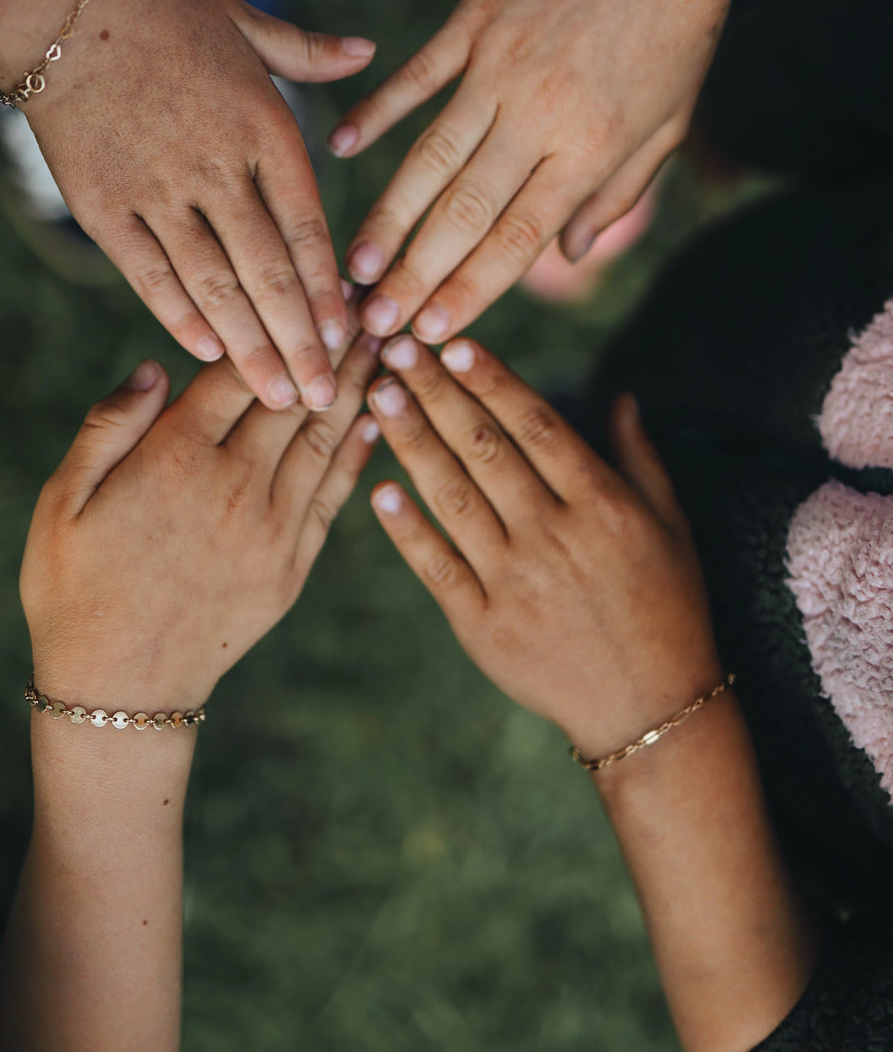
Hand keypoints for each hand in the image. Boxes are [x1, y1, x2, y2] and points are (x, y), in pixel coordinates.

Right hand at [20, 328, 380, 712]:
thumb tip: (155, 365)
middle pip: (298, 392)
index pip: (239, 369)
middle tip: (374, 290)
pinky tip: (379, 412)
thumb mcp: (64, 500)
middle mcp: (235, 485)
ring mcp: (272, 528)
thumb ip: (109, 426)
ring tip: (390, 334)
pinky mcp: (292, 566)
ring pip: (328, 436)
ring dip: (362, 381)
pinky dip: (360, 449)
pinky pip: (335, 494)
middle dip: (336, 337)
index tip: (313, 279)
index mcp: (176, 458)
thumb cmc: (75, 587)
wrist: (119, 689)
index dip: (278, 318)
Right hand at [26, 0, 375, 408]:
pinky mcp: (104, 207)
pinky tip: (205, 353)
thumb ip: (308, 51)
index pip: (307, 225)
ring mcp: (158, 192)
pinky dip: (177, 315)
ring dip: (247, 346)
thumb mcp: (244, 18)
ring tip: (275, 396)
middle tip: (323, 398)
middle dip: (299, 341)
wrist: (58, 5)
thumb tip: (367, 50)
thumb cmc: (159, 10)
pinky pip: (148, 274)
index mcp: (263, 127)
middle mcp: (216, 168)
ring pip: (213, 284)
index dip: (330, 287)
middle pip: (268, 270)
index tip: (353, 338)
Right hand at [330, 0, 735, 343]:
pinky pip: (415, 77)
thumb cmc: (676, 32)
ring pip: (429, 157)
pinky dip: (375, 113)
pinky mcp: (474, 19)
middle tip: (373, 322)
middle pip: (463, 212)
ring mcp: (499, 64)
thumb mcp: (668, 125)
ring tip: (354, 265)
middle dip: (414, 275)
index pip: (518, 239)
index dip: (470, 291)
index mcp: (590, 150)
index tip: (429, 332)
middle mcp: (539, 115)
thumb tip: (567, 255)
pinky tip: (338, 149)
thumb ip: (617, 195)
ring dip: (387, 217)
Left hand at [363, 334, 720, 759]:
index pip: (535, 425)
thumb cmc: (669, 608)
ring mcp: (514, 583)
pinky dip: (406, 529)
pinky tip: (378, 488)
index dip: (491, 380)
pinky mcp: (483, 626)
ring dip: (411, 443)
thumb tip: (621, 396)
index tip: (454, 342)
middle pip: (484, 450)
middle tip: (397, 350)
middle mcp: (555, 537)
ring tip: (380, 398)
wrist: (651, 709)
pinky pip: (435, 567)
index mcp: (602, 505)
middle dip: (436, 393)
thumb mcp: (672, 528)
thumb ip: (640, 458)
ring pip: (452, 498)